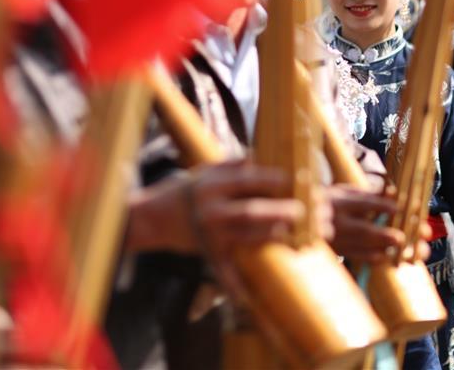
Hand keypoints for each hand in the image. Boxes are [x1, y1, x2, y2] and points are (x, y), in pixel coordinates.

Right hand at [127, 164, 307, 302]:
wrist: (151, 217)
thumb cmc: (186, 191)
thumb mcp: (206, 171)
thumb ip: (234, 164)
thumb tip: (261, 156)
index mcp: (213, 184)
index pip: (249, 179)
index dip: (274, 179)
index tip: (295, 178)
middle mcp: (212, 209)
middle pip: (251, 211)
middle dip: (279, 211)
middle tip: (302, 211)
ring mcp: (210, 232)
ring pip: (246, 237)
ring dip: (272, 237)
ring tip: (296, 235)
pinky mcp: (207, 252)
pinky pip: (222, 270)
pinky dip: (234, 285)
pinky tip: (248, 297)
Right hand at [327, 184, 412, 263]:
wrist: (303, 220)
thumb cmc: (327, 202)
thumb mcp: (342, 192)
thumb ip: (366, 194)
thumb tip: (391, 193)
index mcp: (338, 202)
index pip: (363, 203)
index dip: (381, 206)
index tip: (396, 209)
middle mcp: (335, 221)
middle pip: (361, 230)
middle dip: (382, 235)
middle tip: (399, 238)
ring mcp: (332, 238)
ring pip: (358, 246)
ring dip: (378, 247)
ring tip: (394, 246)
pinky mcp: (332, 250)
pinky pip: (352, 255)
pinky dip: (367, 257)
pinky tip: (381, 257)